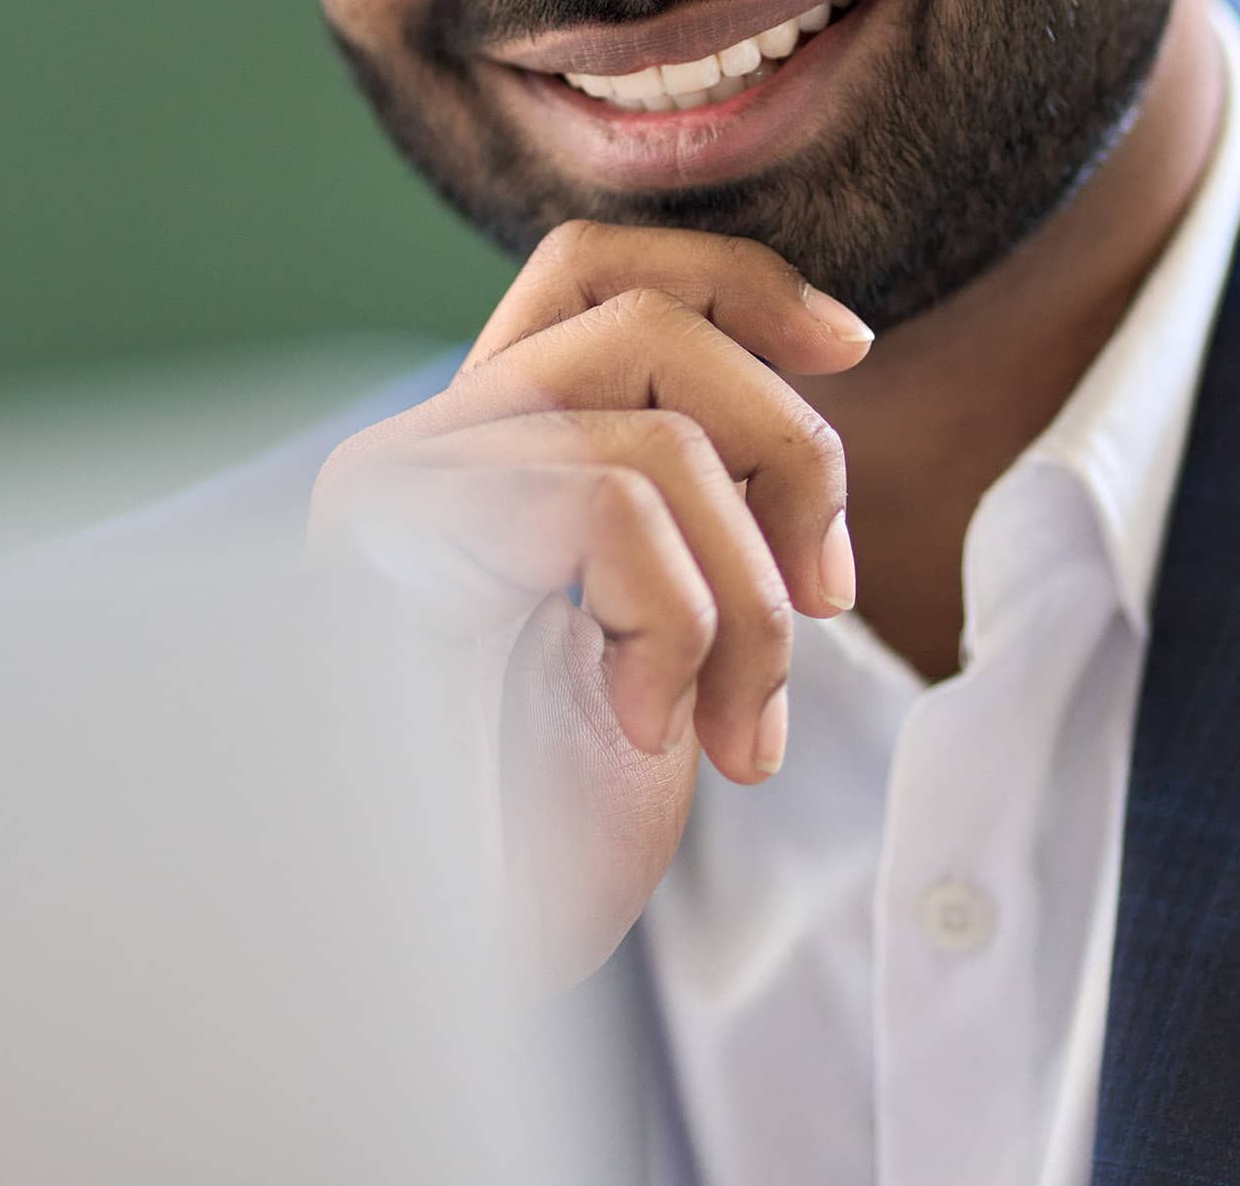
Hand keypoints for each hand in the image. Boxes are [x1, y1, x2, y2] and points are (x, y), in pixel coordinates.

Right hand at [307, 221, 872, 988]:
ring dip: (750, 602)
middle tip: (827, 605)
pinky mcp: (390, 536)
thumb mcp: (661, 636)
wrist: (436, 968)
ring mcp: (398, 485)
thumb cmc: (544, 820)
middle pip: (646, 323)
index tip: (849, 344)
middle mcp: (426, 443)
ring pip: (653, 434)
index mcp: (488, 451)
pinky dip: (678, 628)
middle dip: (789, 453)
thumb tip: (804, 384)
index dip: (732, 277)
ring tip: (739, 729)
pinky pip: (610, 506)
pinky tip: (642, 727)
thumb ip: (684, 502)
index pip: (593, 271)